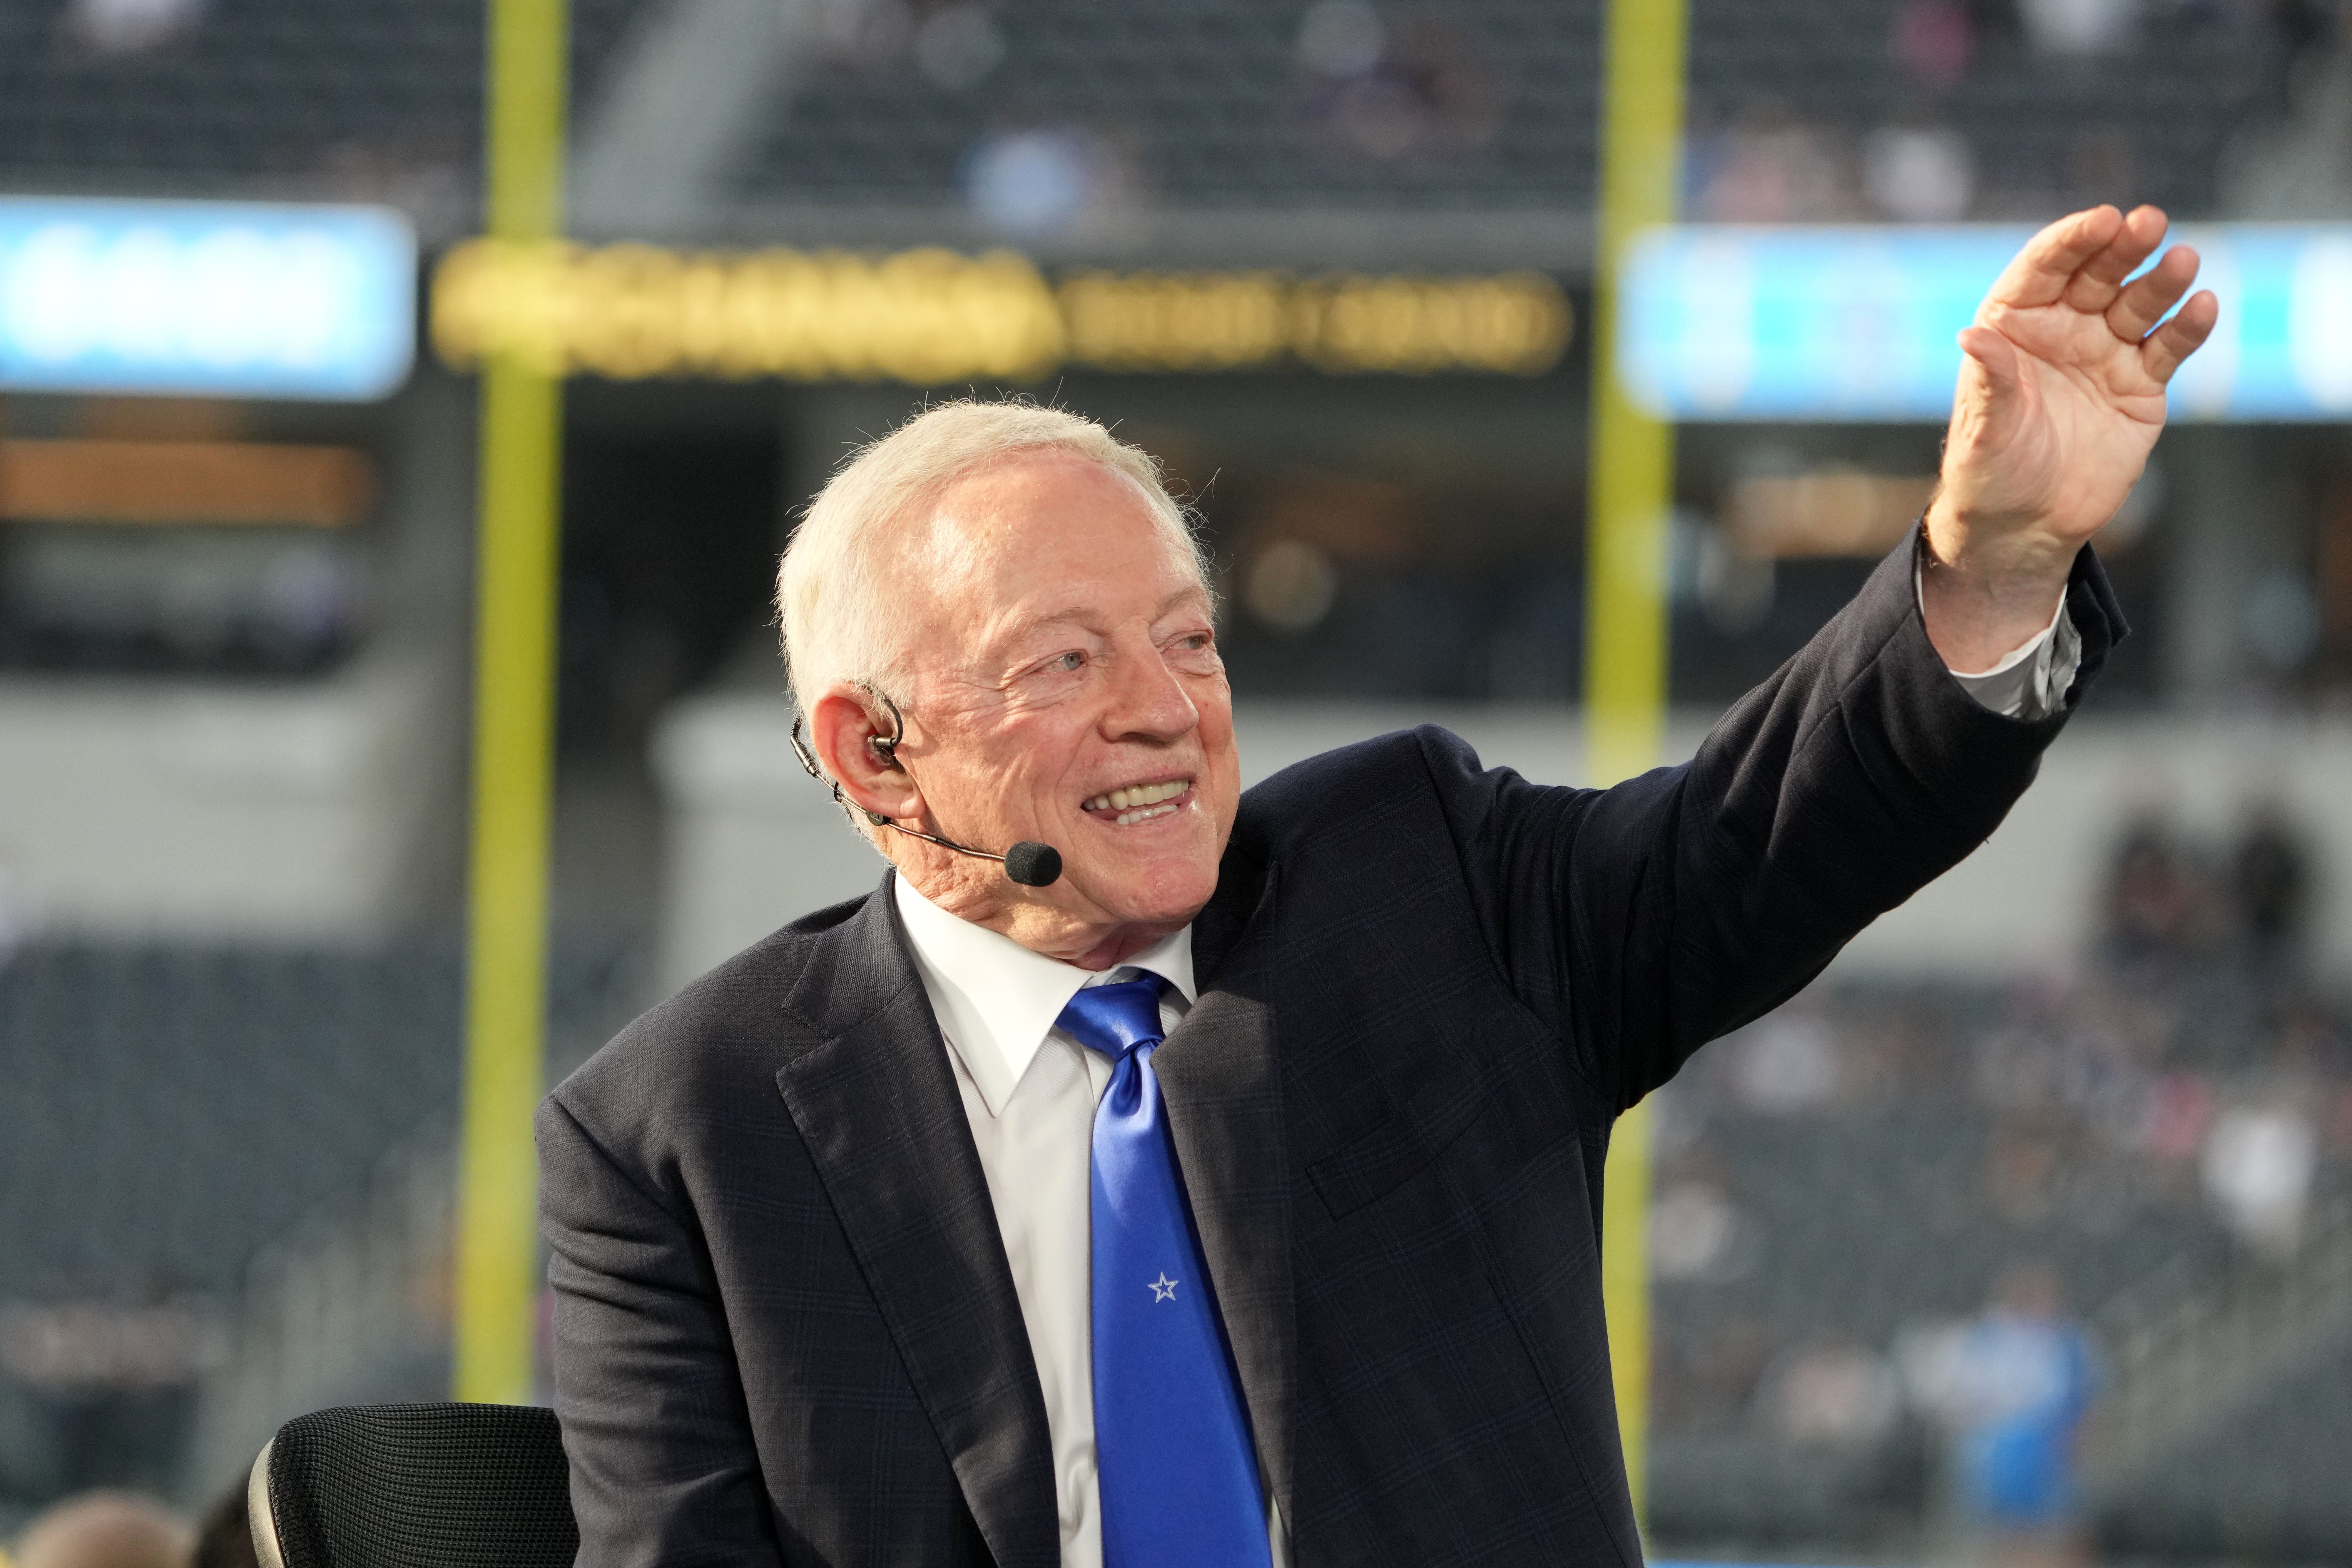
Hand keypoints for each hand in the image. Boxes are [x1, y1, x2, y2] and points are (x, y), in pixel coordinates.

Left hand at [1923, 204, 2215, 671]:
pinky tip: (2203, 305)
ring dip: (2162, 280)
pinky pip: (2169, 347)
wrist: (2023, 525)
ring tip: (2181, 260)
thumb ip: (1990, 381)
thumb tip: (1973, 336)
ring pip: (2140, 303)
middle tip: (2149, 222)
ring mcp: (2106, 353)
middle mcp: (2063, 329)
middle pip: (2097, 274)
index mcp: (2014, 326)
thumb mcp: (1984, 429)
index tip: (2100, 220)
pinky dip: (2188, 327)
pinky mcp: (2141, 385)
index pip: (2045, 268)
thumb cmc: (1990, 473)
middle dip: (2123, 247)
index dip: (2071, 241)